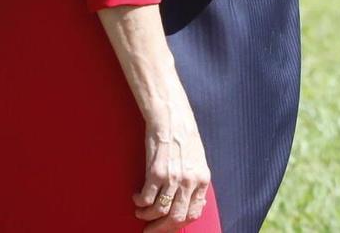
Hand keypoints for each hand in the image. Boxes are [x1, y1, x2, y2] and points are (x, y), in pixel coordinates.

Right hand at [132, 100, 209, 228]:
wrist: (172, 117)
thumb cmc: (183, 137)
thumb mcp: (197, 160)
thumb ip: (194, 181)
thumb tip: (188, 203)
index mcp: (202, 178)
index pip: (194, 213)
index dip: (178, 224)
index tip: (166, 227)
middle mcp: (190, 180)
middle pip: (177, 217)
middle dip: (160, 229)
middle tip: (148, 230)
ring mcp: (173, 177)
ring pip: (160, 212)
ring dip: (147, 216)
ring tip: (141, 211)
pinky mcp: (156, 172)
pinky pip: (146, 199)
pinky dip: (139, 203)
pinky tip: (137, 197)